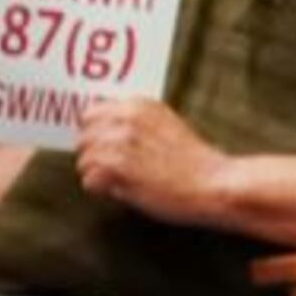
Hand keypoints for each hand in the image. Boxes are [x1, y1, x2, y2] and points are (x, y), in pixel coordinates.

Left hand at [71, 98, 226, 223]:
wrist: (212, 183)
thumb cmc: (193, 162)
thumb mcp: (166, 126)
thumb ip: (135, 124)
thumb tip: (103, 135)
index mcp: (139, 104)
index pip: (90, 114)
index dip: (96, 136)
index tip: (106, 150)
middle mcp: (126, 117)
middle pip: (83, 138)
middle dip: (93, 157)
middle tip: (115, 172)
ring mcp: (120, 141)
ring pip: (83, 162)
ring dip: (98, 176)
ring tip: (123, 183)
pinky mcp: (116, 167)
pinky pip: (89, 181)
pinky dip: (102, 191)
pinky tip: (124, 191)